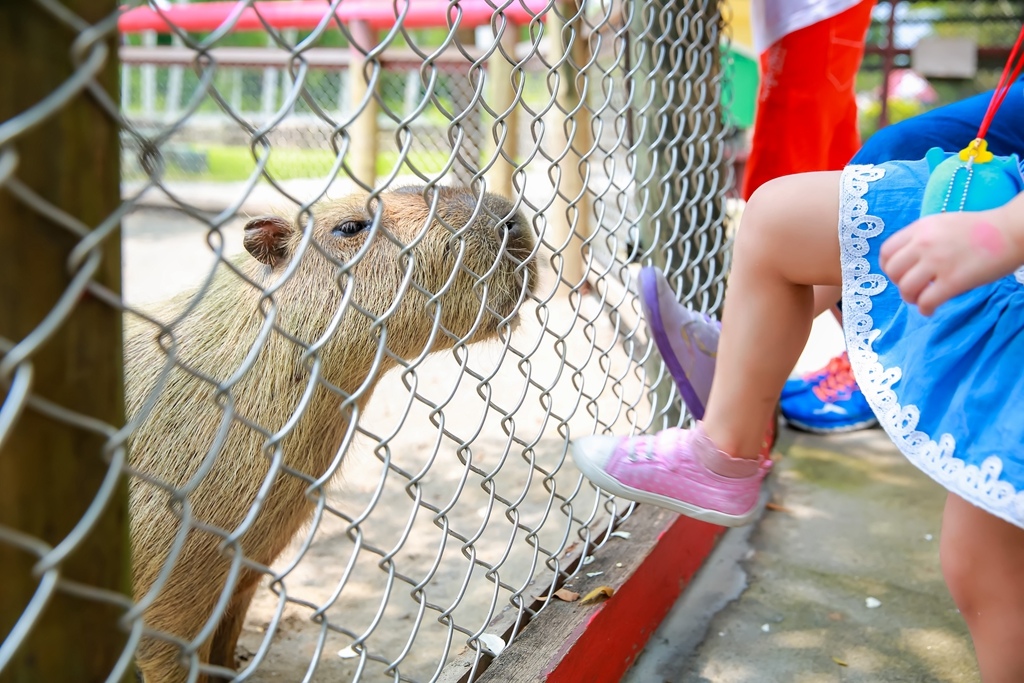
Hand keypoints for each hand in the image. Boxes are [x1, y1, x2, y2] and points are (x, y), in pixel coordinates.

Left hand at [879, 207, 1022, 315]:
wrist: (1012, 231)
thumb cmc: (981, 229)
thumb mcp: (943, 224)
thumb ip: (923, 238)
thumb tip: (908, 260)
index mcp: (920, 229)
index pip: (886, 251)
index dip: (889, 267)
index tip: (899, 274)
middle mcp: (924, 244)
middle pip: (893, 272)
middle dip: (899, 284)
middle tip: (913, 288)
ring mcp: (938, 262)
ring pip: (906, 288)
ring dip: (911, 299)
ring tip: (922, 299)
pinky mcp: (954, 281)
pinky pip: (927, 302)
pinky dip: (925, 309)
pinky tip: (931, 310)